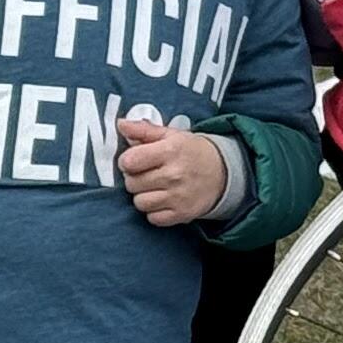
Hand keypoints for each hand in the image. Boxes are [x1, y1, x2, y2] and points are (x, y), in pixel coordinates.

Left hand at [117, 113, 234, 228]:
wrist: (222, 172)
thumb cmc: (191, 152)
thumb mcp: (170, 135)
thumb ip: (143, 130)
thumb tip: (121, 125)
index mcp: (170, 151)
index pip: (130, 161)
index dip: (126, 161)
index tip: (133, 160)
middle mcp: (174, 175)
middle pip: (132, 183)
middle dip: (134, 178)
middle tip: (145, 174)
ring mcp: (179, 197)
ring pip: (140, 203)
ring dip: (142, 196)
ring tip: (153, 188)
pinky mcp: (182, 214)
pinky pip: (153, 218)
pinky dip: (154, 211)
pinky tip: (162, 200)